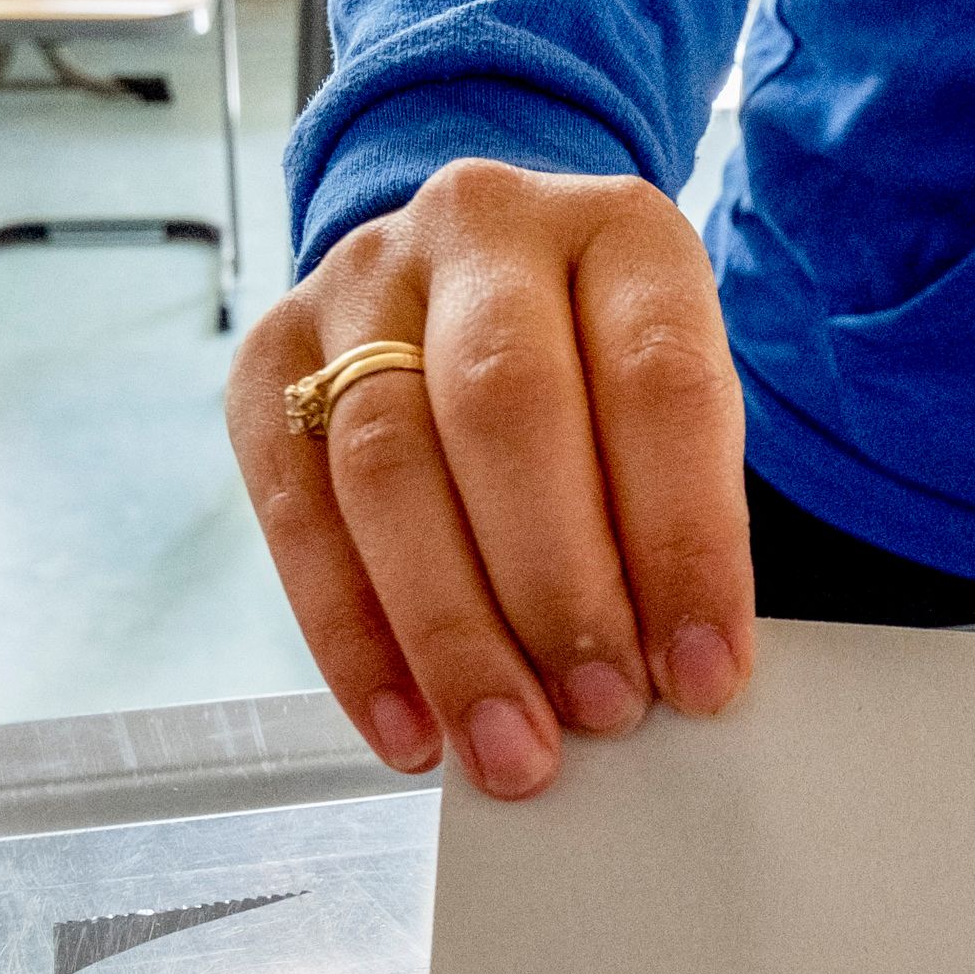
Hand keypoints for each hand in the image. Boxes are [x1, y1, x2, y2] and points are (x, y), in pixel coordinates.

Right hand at [228, 159, 756, 799]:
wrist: (479, 273)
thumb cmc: (602, 370)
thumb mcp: (669, 407)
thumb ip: (672, 517)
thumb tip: (670, 677)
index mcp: (619, 229)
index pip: (658, 382)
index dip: (684, 540)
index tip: (705, 671)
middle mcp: (481, 229)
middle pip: (503, 410)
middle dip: (557, 586)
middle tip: (601, 711)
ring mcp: (360, 284)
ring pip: (386, 463)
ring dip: (450, 632)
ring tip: (507, 744)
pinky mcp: (270, 357)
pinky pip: (297, 511)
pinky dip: (351, 638)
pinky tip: (405, 728)